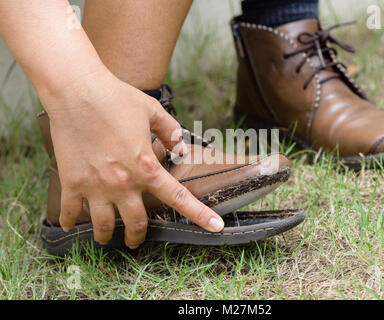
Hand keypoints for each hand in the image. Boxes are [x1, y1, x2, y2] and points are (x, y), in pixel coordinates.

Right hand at [44, 70, 223, 248]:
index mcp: (147, 167)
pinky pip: (70, 211)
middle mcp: (123, 183)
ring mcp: (96, 186)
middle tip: (136, 239)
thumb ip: (171, 132)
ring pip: (104, 225)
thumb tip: (180, 147)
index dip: (200, 215)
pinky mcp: (72, 182)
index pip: (178, 198)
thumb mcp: (153, 111)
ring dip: (106, 236)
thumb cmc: (116, 98)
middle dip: (138, 236)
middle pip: (136, 223)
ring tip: (106, 238)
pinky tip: (68, 225)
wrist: (77, 91)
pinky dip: (68, 221)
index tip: (215, 226)